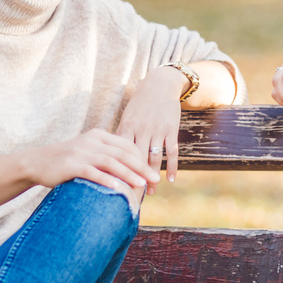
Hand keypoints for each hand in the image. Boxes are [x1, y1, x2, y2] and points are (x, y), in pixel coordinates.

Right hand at [25, 129, 160, 194]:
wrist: (37, 162)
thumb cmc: (67, 161)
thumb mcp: (88, 153)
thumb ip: (107, 156)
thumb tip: (131, 170)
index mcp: (98, 136)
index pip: (127, 145)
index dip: (142, 158)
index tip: (153, 172)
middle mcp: (91, 141)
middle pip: (122, 153)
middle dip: (141, 167)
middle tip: (154, 179)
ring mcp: (81, 152)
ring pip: (110, 162)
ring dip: (128, 173)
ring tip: (142, 184)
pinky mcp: (70, 164)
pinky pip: (92, 172)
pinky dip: (106, 179)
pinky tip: (117, 187)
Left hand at [116, 66, 185, 191]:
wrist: (160, 85)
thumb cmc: (140, 104)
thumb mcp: (127, 118)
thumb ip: (120, 137)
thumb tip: (109, 158)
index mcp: (126, 127)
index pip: (119, 154)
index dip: (117, 171)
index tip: (114, 187)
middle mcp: (141, 130)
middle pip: (136, 160)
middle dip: (134, 179)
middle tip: (131, 197)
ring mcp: (157, 130)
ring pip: (154, 158)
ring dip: (152, 177)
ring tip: (151, 193)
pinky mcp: (171, 129)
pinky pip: (172, 151)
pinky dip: (172, 166)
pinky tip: (169, 180)